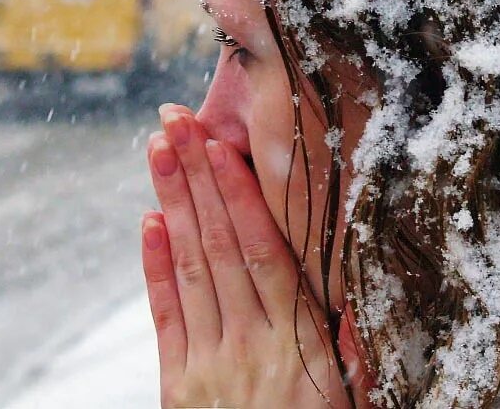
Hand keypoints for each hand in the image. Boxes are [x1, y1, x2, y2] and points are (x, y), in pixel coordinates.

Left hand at [141, 104, 353, 408]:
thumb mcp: (350, 394)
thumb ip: (336, 336)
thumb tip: (338, 274)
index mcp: (302, 346)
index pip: (264, 253)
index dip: (240, 196)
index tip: (221, 144)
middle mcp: (253, 347)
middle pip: (220, 246)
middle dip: (196, 178)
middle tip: (174, 119)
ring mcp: (212, 367)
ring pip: (191, 270)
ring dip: (172, 204)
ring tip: (159, 150)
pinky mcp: (181, 390)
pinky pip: (167, 320)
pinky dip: (156, 268)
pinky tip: (148, 223)